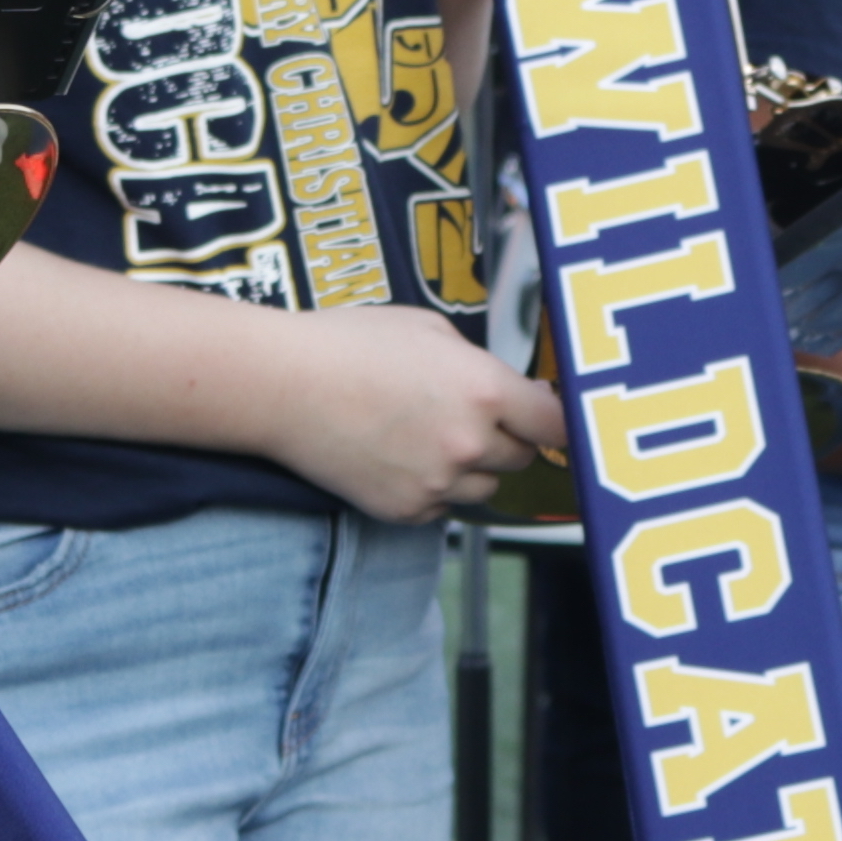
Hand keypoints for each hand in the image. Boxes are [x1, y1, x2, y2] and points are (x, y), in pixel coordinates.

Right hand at [266, 304, 567, 523]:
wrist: (282, 384)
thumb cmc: (350, 344)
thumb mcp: (430, 329)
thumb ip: (481, 364)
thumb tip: (514, 390)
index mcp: (485, 390)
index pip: (558, 424)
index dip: (558, 420)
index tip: (554, 419)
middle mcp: (469, 443)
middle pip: (522, 457)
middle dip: (506, 437)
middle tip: (467, 414)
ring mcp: (437, 484)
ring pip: (484, 487)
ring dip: (470, 467)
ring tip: (424, 433)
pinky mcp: (406, 511)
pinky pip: (442, 508)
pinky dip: (432, 489)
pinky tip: (398, 454)